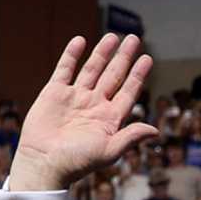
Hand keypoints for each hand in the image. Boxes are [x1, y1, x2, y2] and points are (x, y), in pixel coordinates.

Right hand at [10, 34, 156, 191]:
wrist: (44, 162)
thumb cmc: (77, 162)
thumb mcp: (109, 151)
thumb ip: (131, 137)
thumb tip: (156, 131)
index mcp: (109, 119)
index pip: (128, 92)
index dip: (138, 75)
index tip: (147, 58)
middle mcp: (94, 105)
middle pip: (113, 76)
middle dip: (123, 58)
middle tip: (133, 39)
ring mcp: (75, 97)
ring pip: (92, 69)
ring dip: (102, 53)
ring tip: (113, 37)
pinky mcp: (55, 93)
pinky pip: (65, 69)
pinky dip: (72, 55)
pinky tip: (80, 40)